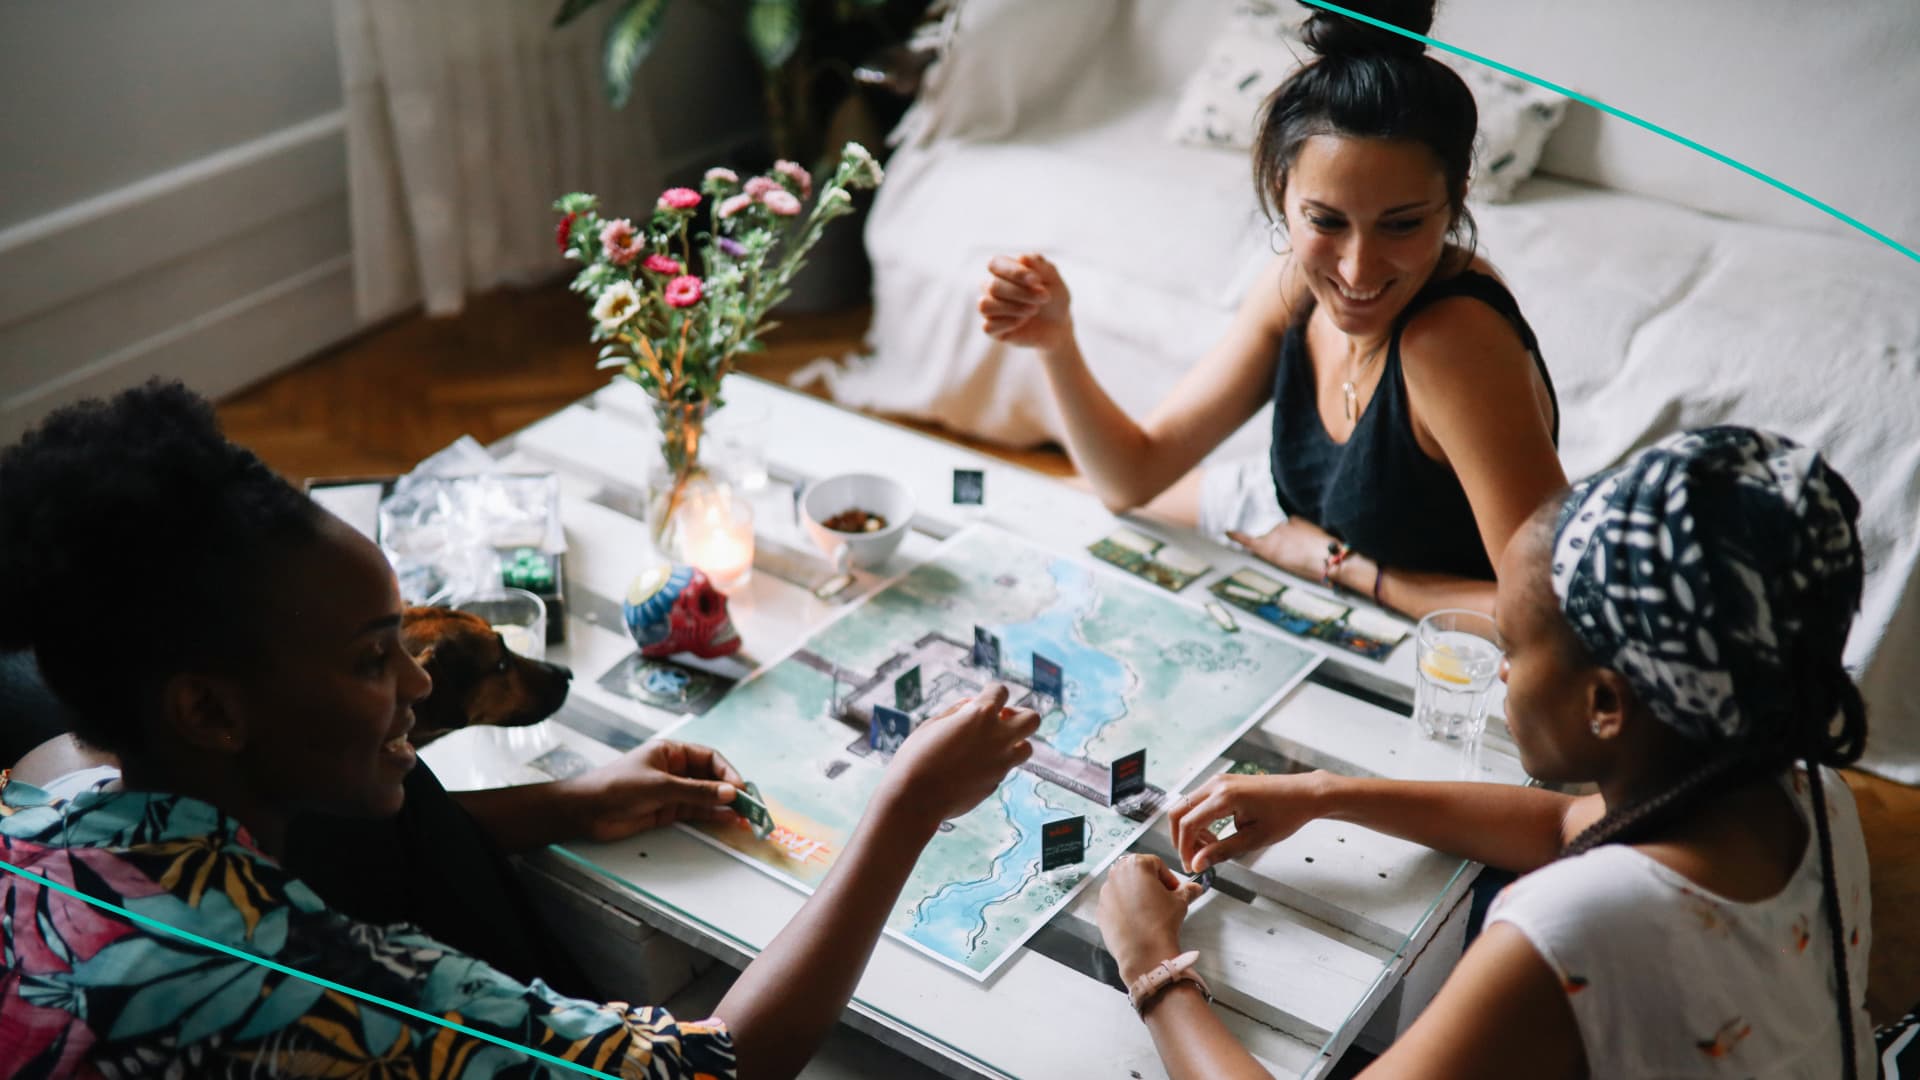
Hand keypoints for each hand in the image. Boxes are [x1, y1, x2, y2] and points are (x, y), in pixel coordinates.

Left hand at [571, 739, 746, 842]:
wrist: (586, 811)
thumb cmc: (618, 786)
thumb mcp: (660, 786)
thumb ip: (696, 791)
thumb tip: (730, 793)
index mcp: (671, 752)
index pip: (708, 758)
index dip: (727, 772)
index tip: (740, 788)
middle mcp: (674, 769)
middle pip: (710, 777)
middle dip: (729, 789)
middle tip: (749, 804)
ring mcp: (672, 790)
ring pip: (705, 795)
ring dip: (723, 804)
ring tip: (744, 815)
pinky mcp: (667, 810)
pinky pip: (695, 810)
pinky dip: (711, 814)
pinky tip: (726, 818)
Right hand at [881, 683, 1039, 830]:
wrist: (915, 799)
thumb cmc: (916, 757)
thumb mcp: (933, 724)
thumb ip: (957, 711)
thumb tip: (972, 703)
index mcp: (979, 714)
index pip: (1001, 691)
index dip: (991, 692)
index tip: (983, 698)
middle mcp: (997, 736)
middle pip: (1032, 718)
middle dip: (1018, 716)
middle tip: (999, 721)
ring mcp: (1001, 762)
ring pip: (1027, 747)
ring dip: (1014, 742)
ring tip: (991, 745)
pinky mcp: (996, 782)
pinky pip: (1005, 768)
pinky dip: (995, 764)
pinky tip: (971, 768)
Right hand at [979, 253, 1073, 351]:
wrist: (1058, 326)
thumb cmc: (1053, 297)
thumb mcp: (1053, 279)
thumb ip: (1040, 265)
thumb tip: (1022, 257)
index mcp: (1003, 269)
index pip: (995, 264)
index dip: (1014, 272)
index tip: (1037, 280)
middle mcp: (991, 287)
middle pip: (993, 286)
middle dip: (1021, 293)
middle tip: (1044, 297)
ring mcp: (990, 309)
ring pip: (985, 305)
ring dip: (1013, 308)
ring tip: (1034, 310)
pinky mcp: (991, 329)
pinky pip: (988, 326)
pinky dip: (1009, 323)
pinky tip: (1023, 322)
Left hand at [1096, 853, 1205, 983]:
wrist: (1144, 953)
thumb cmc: (1160, 924)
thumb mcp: (1180, 902)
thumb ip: (1187, 890)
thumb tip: (1194, 889)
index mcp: (1136, 865)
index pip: (1156, 863)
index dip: (1168, 877)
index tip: (1174, 889)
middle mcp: (1116, 875)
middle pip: (1137, 873)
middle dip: (1151, 884)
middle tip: (1162, 898)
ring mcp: (1105, 892)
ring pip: (1124, 887)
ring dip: (1136, 895)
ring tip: (1150, 912)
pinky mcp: (1100, 910)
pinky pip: (1114, 903)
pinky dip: (1124, 908)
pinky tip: (1137, 921)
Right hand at [1170, 771, 1329, 872]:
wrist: (1304, 794)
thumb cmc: (1286, 814)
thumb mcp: (1254, 839)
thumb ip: (1222, 851)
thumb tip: (1197, 863)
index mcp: (1225, 796)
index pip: (1188, 824)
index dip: (1185, 849)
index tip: (1191, 866)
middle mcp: (1216, 784)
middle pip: (1178, 811)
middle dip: (1180, 838)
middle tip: (1193, 859)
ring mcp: (1218, 781)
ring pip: (1185, 806)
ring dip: (1189, 830)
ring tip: (1208, 849)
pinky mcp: (1222, 783)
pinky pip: (1198, 802)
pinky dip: (1198, 820)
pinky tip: (1214, 835)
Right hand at [1227, 518, 1339, 583]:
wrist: (1328, 557)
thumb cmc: (1307, 568)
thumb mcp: (1284, 565)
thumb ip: (1273, 553)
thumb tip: (1271, 546)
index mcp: (1268, 548)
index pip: (1247, 540)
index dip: (1236, 536)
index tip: (1228, 532)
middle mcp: (1273, 534)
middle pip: (1266, 535)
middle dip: (1273, 541)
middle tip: (1288, 553)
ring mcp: (1284, 524)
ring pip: (1279, 529)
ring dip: (1286, 536)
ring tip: (1300, 548)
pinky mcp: (1296, 519)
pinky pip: (1290, 524)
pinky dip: (1294, 530)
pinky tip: (1304, 538)